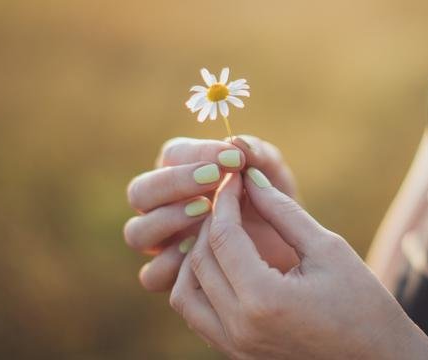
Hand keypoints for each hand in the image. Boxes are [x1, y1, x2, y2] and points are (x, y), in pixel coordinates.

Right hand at [124, 136, 298, 290]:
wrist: (290, 255)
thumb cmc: (276, 207)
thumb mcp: (274, 178)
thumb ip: (259, 156)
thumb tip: (237, 142)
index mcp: (182, 173)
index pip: (171, 155)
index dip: (198, 154)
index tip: (233, 158)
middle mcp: (163, 207)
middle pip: (140, 191)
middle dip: (174, 183)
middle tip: (213, 180)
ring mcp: (163, 243)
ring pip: (137, 232)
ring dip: (167, 220)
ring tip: (207, 212)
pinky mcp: (170, 278)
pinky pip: (152, 275)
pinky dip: (172, 264)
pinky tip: (204, 251)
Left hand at [170, 170, 427, 358]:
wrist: (378, 359)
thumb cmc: (363, 303)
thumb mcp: (327, 248)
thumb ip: (283, 211)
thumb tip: (251, 179)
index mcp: (264, 300)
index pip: (224, 237)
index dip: (226, 200)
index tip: (235, 178)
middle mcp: (239, 328)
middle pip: (200, 261)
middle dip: (210, 222)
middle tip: (230, 198)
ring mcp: (234, 346)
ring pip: (185, 291)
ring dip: (196, 255)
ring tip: (223, 230)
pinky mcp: (235, 353)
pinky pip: (197, 315)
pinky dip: (200, 284)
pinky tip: (224, 262)